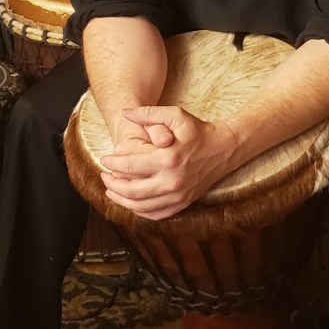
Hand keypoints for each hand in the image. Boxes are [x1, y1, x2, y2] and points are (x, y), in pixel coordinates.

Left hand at [99, 105, 238, 220]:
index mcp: (168, 159)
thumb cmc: (198, 131)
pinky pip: (155, 214)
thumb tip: (124, 113)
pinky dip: (138, 211)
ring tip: (112, 189)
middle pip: (131, 190)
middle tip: (104, 176)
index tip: (104, 159)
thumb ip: (148, 113)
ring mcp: (178, 195)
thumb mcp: (176, 115)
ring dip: (121, 199)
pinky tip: (130, 202)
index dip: (112, 163)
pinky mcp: (183, 203)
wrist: (224, 149)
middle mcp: (172, 181)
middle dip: (112, 184)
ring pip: (140, 206)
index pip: (129, 166)